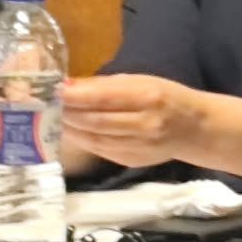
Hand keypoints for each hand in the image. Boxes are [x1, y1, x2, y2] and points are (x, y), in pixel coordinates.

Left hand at [58, 74, 211, 167]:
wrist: (196, 129)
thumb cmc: (168, 97)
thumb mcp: (143, 81)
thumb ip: (105, 85)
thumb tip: (68, 86)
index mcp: (149, 97)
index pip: (103, 99)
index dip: (74, 97)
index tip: (52, 92)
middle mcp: (144, 124)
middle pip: (95, 121)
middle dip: (67, 114)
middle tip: (45, 107)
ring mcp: (138, 146)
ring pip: (94, 139)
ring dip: (70, 129)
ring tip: (52, 120)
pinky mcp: (131, 160)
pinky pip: (100, 150)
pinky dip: (82, 140)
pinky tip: (72, 132)